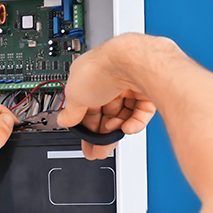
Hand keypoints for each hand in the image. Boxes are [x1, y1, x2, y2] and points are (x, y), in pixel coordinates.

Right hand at [57, 34, 156, 159]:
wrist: (132, 62)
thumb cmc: (103, 69)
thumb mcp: (75, 95)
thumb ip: (70, 112)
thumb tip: (64, 120)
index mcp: (89, 77)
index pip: (86, 106)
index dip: (85, 125)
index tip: (85, 140)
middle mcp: (110, 79)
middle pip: (107, 112)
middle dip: (102, 133)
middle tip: (99, 149)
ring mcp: (130, 84)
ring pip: (124, 114)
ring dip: (117, 127)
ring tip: (114, 133)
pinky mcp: (148, 89)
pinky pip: (142, 112)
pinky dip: (135, 123)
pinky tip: (128, 127)